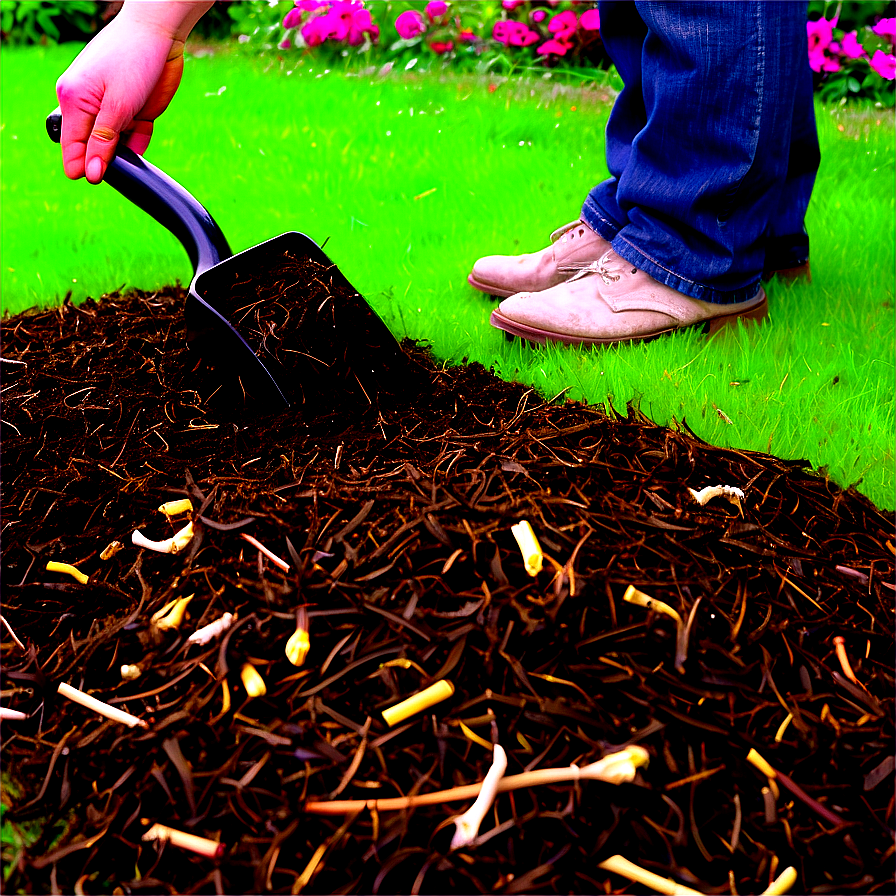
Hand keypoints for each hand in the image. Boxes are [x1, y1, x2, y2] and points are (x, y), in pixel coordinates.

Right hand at [55, 1, 212, 182]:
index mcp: (74, 100)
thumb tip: (91, 174)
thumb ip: (104, 142)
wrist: (162, 34)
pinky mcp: (133, 111)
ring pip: (115, 145)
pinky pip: (134, 137)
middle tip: (122, 153)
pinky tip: (143, 126)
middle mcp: (89, 106)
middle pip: (93, 148)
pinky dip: (140, 140)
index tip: (98, 179)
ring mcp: (111, 109)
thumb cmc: (133, 59)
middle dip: (108, 157)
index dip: (83, 166)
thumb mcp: (117, 106)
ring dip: (127, 148)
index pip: (71, 146)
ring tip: (134, 128)